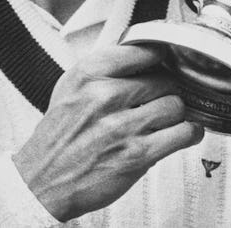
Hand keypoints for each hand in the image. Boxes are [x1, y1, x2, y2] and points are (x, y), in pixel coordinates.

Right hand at [13, 45, 203, 220]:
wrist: (42, 180)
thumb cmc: (59, 134)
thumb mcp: (71, 86)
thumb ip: (105, 66)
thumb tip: (143, 53)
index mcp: (88, 74)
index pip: (142, 50)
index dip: (157, 56)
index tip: (162, 60)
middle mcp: (104, 96)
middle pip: (163, 79)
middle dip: (165, 89)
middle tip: (158, 97)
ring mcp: (122, 126)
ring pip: (175, 105)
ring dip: (175, 113)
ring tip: (165, 118)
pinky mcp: (137, 155)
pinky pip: (182, 133)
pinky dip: (188, 133)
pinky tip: (180, 133)